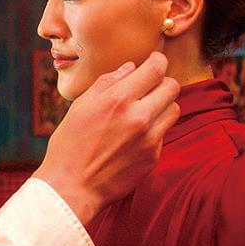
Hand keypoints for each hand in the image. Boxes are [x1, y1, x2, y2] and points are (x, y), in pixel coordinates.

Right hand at [32, 52, 179, 224]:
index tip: (154, 61)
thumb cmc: (70, 143)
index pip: (155, 69)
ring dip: (162, 105)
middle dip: (162, 81)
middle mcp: (139, 116)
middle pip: (172, 86)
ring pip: (174, 109)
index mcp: (118, 99)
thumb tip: (130, 68)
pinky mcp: (154, 156)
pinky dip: (154, 129)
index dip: (157, 60)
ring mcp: (150, 138)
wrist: (73, 185)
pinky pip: (163, 133)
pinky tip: (134, 135)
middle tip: (149, 85)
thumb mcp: (81, 106)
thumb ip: (107, 83)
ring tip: (143, 110)